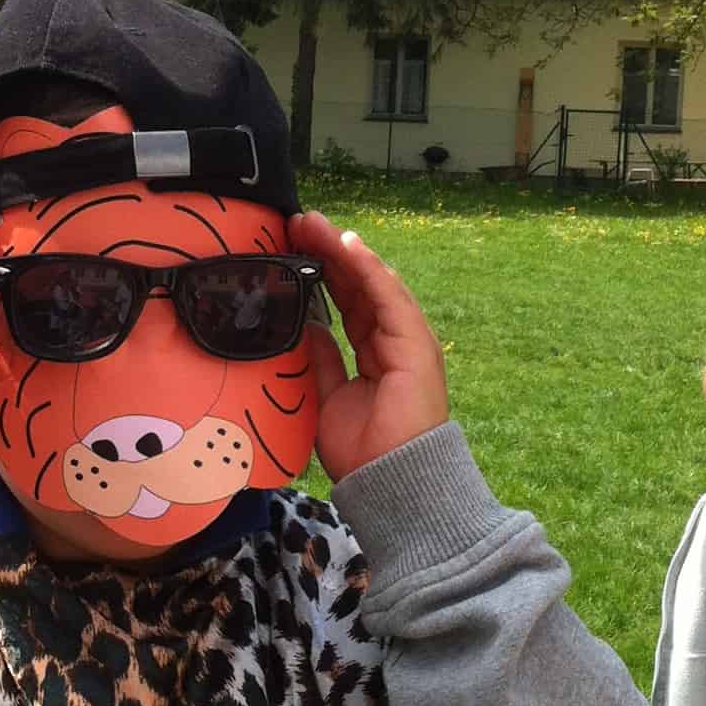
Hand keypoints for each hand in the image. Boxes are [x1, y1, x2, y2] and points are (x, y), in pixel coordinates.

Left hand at [289, 211, 448, 483]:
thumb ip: (319, 360)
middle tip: (295, 223)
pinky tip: (349, 245)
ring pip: (372, 284)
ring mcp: (407, 340)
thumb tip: (303, 327)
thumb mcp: (326, 397)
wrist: (390, 483)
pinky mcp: (415, 344)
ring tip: (314, 223)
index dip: (321, 274)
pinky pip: (390, 298)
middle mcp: (392, 341)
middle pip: (358, 286)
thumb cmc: (362, 451)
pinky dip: (370, 269)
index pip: (346, 302)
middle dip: (328, 252)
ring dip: (344, 250)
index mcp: (373, 354)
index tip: (290, 248)